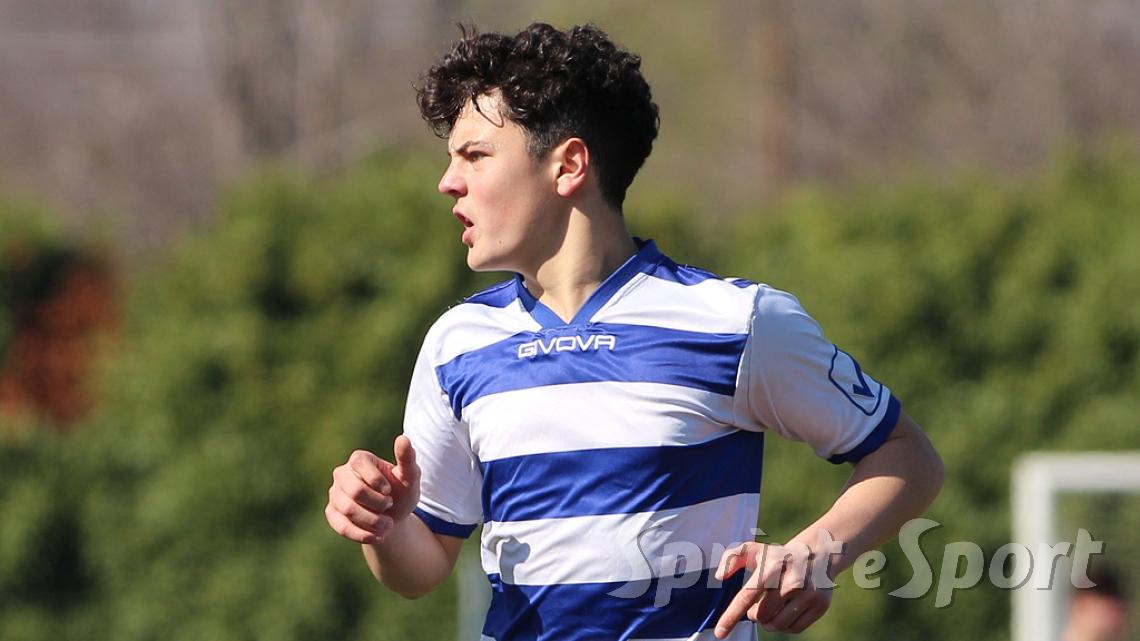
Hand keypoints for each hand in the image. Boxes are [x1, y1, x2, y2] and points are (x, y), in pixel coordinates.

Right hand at [325, 435, 420, 544]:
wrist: (392, 517)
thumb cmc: (401, 492)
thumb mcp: (409, 477)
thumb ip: (407, 459)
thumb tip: (403, 439)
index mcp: (359, 459)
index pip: (359, 463)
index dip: (377, 480)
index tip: (389, 490)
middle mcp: (342, 473)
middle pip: (355, 491)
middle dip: (378, 504)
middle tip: (389, 506)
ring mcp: (335, 494)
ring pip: (348, 510)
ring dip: (373, 521)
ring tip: (387, 524)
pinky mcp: (332, 513)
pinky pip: (341, 526)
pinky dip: (362, 534)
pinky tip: (378, 536)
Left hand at [714, 541, 832, 636]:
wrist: (817, 554)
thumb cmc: (778, 556)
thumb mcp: (754, 550)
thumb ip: (732, 557)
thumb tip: (720, 576)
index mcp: (772, 567)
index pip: (747, 596)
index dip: (731, 616)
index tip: (720, 632)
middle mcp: (791, 582)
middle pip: (761, 616)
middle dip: (755, 614)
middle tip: (760, 603)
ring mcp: (808, 595)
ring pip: (777, 625)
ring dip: (769, 621)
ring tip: (772, 607)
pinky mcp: (819, 606)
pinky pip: (794, 629)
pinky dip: (785, 625)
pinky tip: (786, 611)